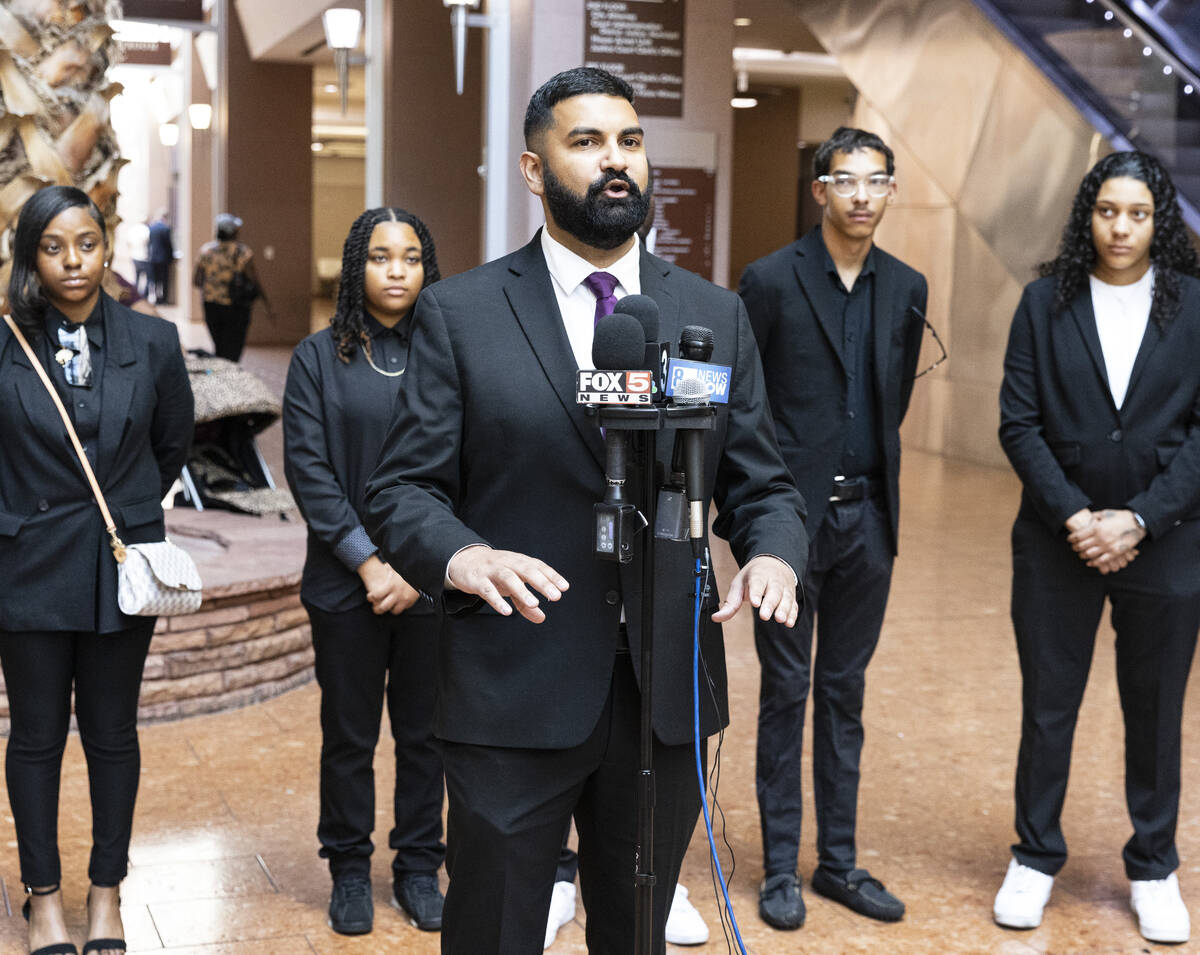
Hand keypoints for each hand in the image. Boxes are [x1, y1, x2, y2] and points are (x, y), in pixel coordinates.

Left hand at [357, 555, 419, 613]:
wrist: (422, 570)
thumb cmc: (406, 567)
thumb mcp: (394, 566)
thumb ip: (386, 568)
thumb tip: (380, 566)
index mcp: (390, 585)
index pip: (376, 596)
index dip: (370, 597)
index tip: (370, 596)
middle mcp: (397, 594)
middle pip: (383, 607)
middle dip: (377, 609)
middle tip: (375, 607)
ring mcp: (405, 599)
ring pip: (394, 611)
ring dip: (390, 608)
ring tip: (388, 605)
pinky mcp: (412, 601)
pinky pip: (404, 608)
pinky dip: (400, 606)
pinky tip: (398, 602)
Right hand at [447, 546, 568, 623]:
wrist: (464, 560)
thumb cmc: (494, 573)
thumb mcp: (512, 586)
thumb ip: (525, 602)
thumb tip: (542, 618)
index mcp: (519, 562)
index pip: (538, 566)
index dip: (552, 576)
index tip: (564, 587)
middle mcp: (508, 563)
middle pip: (527, 570)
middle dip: (542, 582)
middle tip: (555, 596)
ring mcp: (492, 570)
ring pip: (509, 578)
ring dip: (522, 590)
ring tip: (534, 603)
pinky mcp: (477, 580)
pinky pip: (488, 590)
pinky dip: (497, 600)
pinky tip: (507, 612)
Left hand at [712, 555, 798, 626]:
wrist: (773, 563)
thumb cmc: (753, 576)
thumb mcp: (739, 585)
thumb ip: (730, 603)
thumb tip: (716, 617)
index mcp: (758, 575)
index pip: (757, 583)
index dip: (756, 593)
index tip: (754, 603)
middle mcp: (773, 580)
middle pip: (773, 592)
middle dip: (770, 604)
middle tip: (765, 616)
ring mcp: (784, 588)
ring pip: (786, 598)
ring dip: (784, 609)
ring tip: (780, 619)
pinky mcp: (791, 596)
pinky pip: (794, 604)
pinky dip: (793, 613)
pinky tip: (789, 623)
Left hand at [1067, 508, 1144, 573]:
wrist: (1137, 522)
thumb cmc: (1120, 516)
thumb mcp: (1105, 513)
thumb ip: (1094, 517)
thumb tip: (1087, 520)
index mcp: (1096, 528)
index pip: (1078, 536)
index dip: (1071, 539)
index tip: (1069, 540)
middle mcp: (1100, 538)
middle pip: (1082, 546)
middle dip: (1075, 547)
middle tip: (1073, 547)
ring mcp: (1107, 546)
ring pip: (1089, 554)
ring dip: (1083, 555)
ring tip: (1081, 554)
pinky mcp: (1115, 552)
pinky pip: (1101, 560)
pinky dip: (1094, 563)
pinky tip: (1090, 562)